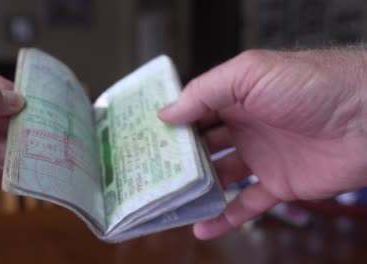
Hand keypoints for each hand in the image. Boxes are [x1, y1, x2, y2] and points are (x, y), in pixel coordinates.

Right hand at [159, 49, 366, 238]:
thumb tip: (167, 114)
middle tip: (149, 173)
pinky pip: (247, 203)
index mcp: (236, 97)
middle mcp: (246, 126)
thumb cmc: (311, 86)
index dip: (170, 124)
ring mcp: (261, 156)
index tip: (144, 139)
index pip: (194, 111)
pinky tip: (203, 226)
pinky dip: (226, 217)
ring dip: (196, 189)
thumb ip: (204, 92)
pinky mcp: (279, 183)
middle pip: (203, 146)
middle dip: (178, 159)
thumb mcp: (248, 75)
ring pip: (220, 176)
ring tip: (169, 201)